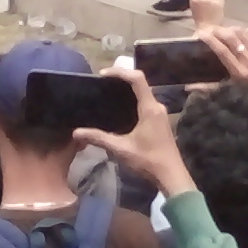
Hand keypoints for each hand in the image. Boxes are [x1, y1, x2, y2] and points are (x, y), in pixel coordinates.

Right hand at [73, 68, 193, 196]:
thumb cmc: (148, 160)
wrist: (171, 176)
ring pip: (143, 93)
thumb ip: (99, 138)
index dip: (120, 72)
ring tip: (108, 92)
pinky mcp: (160, 121)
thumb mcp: (121, 149)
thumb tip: (76, 132)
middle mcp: (157, 107)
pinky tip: (120, 109)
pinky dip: (132, 100)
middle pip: (140, 83)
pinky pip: (145, 102)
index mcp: (150, 108)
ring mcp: (160, 114)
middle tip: (101, 83)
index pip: (137, 79)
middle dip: (121, 79)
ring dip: (127, 90)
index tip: (103, 74)